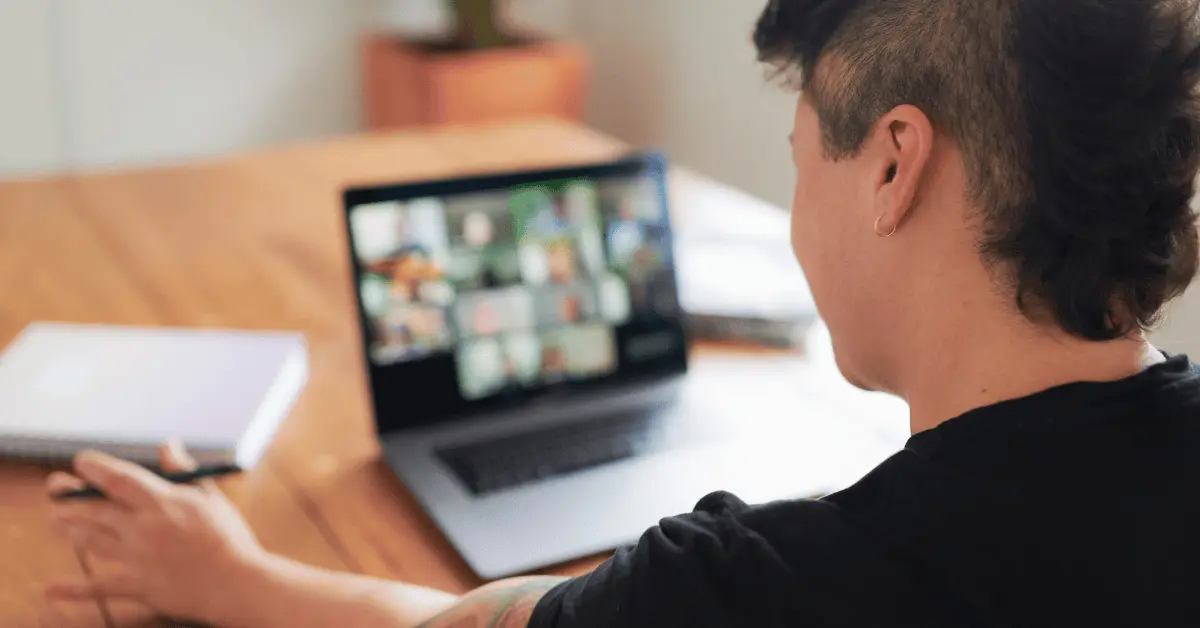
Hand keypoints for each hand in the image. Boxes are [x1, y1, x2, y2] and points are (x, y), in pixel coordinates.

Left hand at [45, 442, 266, 623]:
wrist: (238, 583)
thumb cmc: (229, 538)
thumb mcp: (211, 498)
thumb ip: (183, 471)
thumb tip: (167, 445)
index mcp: (164, 503)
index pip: (119, 479)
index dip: (95, 468)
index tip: (81, 461)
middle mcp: (144, 528)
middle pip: (95, 507)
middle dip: (69, 494)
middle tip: (54, 487)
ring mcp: (138, 558)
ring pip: (91, 540)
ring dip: (68, 528)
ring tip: (55, 521)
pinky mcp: (138, 586)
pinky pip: (99, 587)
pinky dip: (73, 589)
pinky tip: (51, 588)